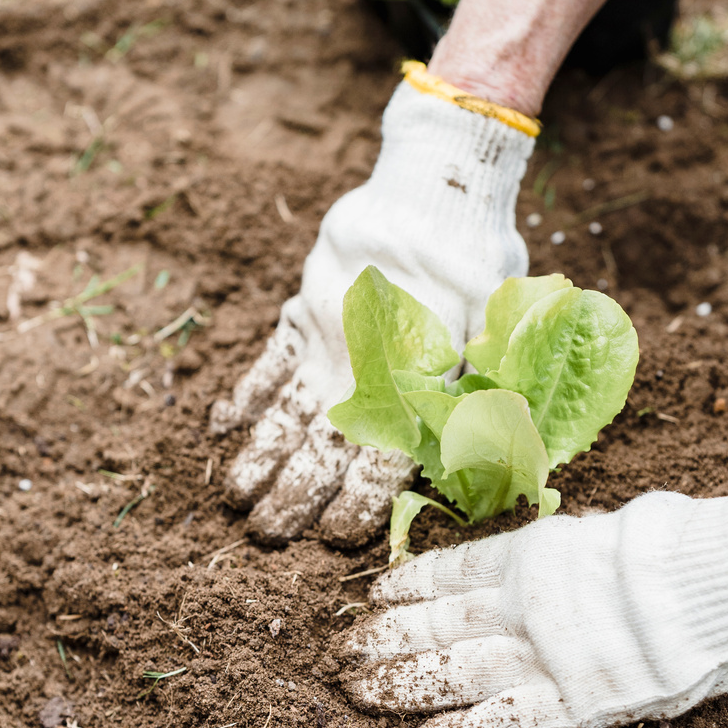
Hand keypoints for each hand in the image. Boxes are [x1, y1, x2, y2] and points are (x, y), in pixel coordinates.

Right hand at [210, 79, 533, 545]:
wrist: (432, 188)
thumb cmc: (479, 261)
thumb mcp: (502, 331)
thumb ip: (490, 394)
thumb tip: (505, 462)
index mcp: (414, 382)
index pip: (381, 463)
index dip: (356, 506)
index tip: (336, 539)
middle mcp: (362, 369)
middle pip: (321, 449)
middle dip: (293, 498)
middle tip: (268, 538)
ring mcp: (324, 339)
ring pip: (284, 411)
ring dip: (259, 458)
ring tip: (237, 499)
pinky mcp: (302, 307)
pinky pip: (266, 359)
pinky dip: (244, 393)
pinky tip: (222, 426)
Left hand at [340, 480, 727, 727]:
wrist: (718, 576)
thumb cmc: (679, 546)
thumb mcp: (611, 529)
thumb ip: (572, 556)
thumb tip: (555, 567)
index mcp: (535, 555)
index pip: (454, 571)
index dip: (410, 585)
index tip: (376, 595)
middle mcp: (526, 603)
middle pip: (440, 624)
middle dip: (388, 638)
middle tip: (343, 654)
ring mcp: (546, 654)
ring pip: (455, 671)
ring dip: (403, 684)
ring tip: (358, 694)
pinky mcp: (575, 701)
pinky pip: (504, 723)